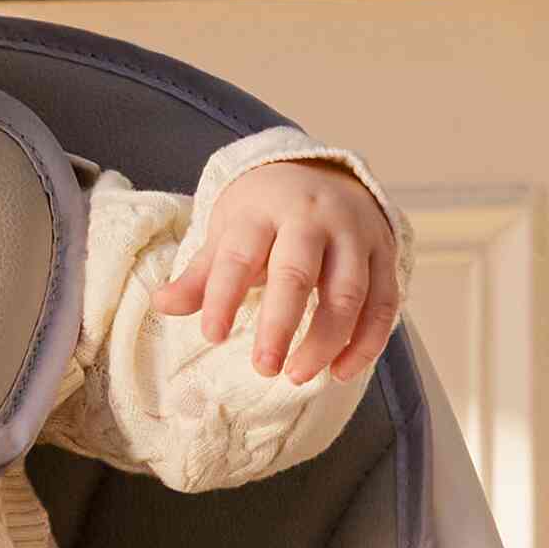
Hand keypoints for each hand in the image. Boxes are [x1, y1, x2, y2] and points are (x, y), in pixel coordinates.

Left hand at [161, 161, 401, 384]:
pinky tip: (341, 372)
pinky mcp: (385, 253)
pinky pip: (384, 303)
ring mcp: (355, 234)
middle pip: (298, 273)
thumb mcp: (229, 232)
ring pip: (348, 292)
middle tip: (264, 369)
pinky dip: (366, 342)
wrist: (325, 172)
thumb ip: (202, 274)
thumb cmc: (267, 214)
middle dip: (280, 324)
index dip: (224, 296)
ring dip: (326, 340)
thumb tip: (163, 304)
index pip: (240, 254)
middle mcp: (313, 217)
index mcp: (264, 210)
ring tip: (297, 376)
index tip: (211, 335)